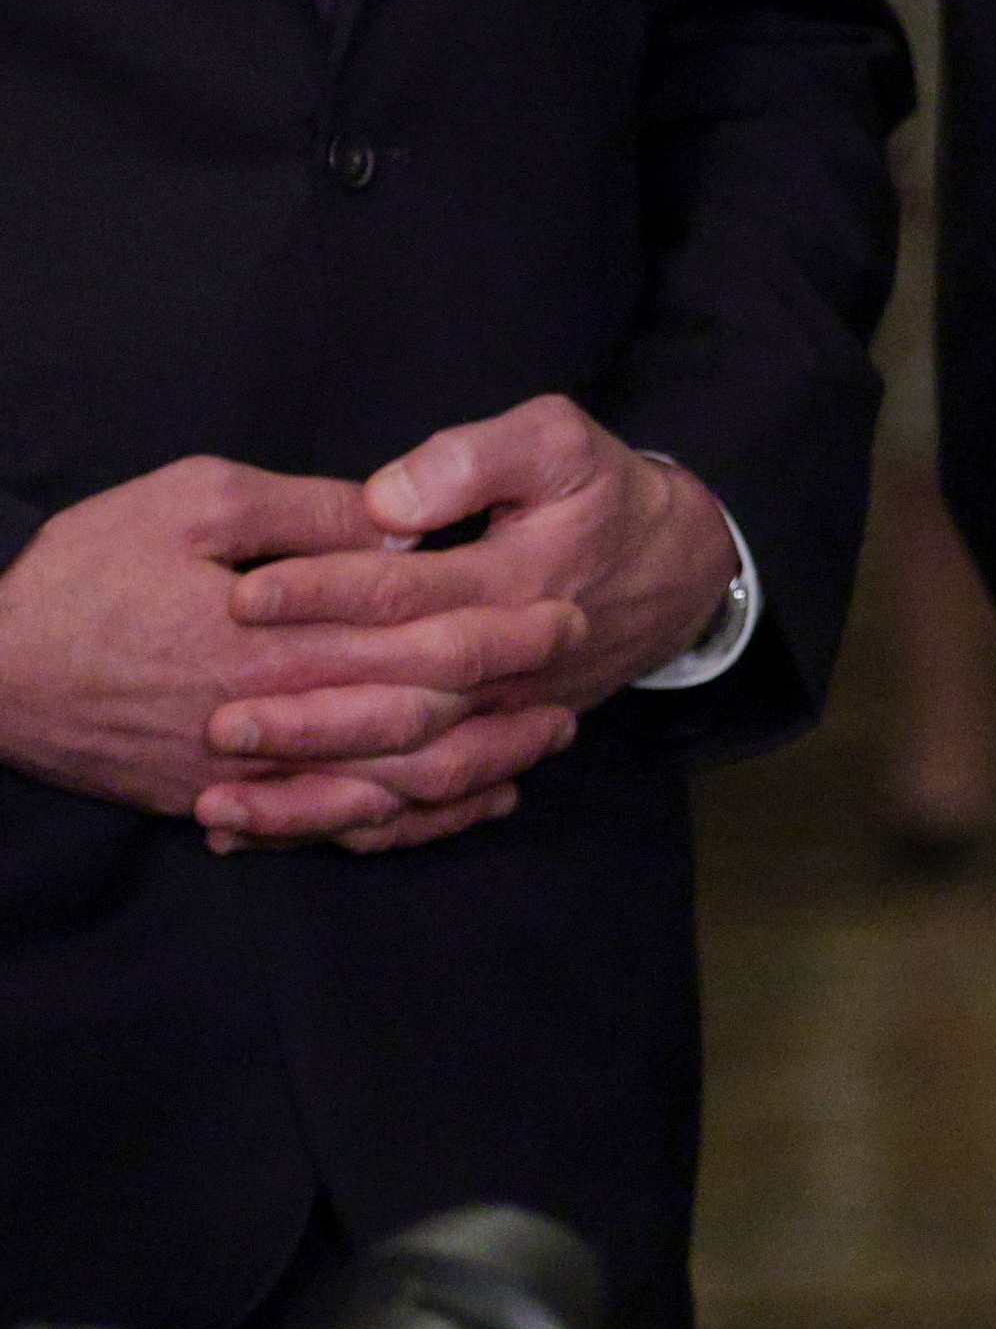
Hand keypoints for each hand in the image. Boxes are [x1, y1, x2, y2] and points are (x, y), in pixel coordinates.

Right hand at [0, 457, 569, 849]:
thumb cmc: (84, 571)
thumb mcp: (194, 502)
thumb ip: (307, 513)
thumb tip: (400, 523)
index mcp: (273, 642)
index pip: (414, 644)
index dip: (499, 631)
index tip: (566, 610)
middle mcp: (269, 722)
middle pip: (414, 724)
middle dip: (505, 701)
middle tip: (577, 674)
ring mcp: (242, 775)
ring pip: (381, 791)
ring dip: (470, 772)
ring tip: (544, 746)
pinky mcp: (212, 802)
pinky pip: (326, 826)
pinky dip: (400, 822)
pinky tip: (456, 806)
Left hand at [210, 396, 737, 847]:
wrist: (677, 571)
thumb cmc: (603, 494)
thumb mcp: (560, 443)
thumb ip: (474, 459)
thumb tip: (385, 505)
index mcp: (517, 585)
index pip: (407, 594)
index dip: (324, 593)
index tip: (243, 594)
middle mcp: (509, 670)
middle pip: (398, 706)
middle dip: (302, 718)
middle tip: (212, 720)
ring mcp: (501, 721)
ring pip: (404, 779)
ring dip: (311, 797)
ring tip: (218, 800)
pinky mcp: (491, 750)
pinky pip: (416, 812)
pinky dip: (339, 832)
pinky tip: (260, 832)